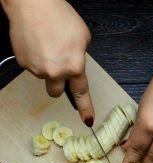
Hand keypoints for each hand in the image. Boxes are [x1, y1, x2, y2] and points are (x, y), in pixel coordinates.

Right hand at [1, 0, 93, 123]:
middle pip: (56, 92)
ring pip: (44, 77)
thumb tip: (76, 65)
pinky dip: (36, 59)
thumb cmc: (59, 16)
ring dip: (47, 68)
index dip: (85, 108)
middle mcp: (55, 72)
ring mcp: (37, 69)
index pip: (81, 94)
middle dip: (58, 84)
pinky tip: (38, 45)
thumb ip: (81, 57)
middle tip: (58, 68)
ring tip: (48, 47)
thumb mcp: (83, 38)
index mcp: (74, 66)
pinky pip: (32, 67)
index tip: (87, 120)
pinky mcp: (23, 63)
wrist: (33, 5)